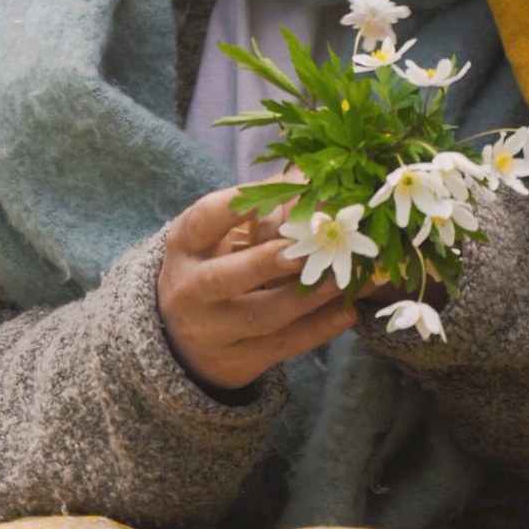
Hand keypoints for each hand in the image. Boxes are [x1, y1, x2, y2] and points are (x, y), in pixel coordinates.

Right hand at [157, 187, 358, 394]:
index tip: (283, 188)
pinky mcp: (240, 358)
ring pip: (260, 316)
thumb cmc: (211, 266)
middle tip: (312, 242)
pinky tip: (347, 312)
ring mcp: (212, 330)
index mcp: (184, 245)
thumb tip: (310, 170)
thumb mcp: (216, 236)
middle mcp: (189, 289)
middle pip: (222, 278)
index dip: (240, 204)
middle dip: (267, 261)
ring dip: (305, 297)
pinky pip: (282, 345)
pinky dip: (318, 330)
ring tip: (342, 277)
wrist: (181, 340)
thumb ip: (256, 207)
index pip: (205, 220)